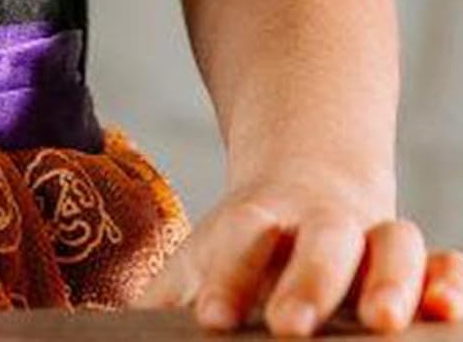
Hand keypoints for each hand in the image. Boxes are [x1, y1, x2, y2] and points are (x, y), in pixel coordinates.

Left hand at [132, 169, 462, 334]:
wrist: (302, 192)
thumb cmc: (241, 250)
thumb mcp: (199, 264)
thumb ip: (162, 299)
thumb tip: (93, 325)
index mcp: (258, 220)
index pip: (244, 237)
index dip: (231, 274)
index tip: (212, 319)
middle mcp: (320, 224)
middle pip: (319, 240)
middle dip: (309, 280)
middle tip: (290, 326)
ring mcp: (373, 239)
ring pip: (392, 241)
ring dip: (391, 278)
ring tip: (386, 322)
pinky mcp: (415, 266)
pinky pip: (444, 264)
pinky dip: (451, 280)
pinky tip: (447, 310)